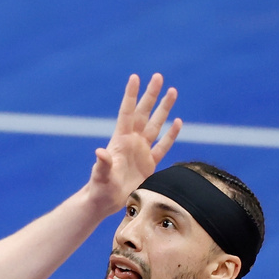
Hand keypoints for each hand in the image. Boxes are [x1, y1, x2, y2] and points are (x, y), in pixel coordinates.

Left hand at [88, 73, 181, 214]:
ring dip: (164, 109)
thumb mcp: (101, 175)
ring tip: (173, 91)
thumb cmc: (100, 188)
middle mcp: (132, 141)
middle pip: (144, 113)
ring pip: (156, 125)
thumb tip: (100, 152)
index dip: (131, 95)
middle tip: (158, 76)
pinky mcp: (149, 164)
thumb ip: (103, 164)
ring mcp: (141, 151)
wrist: (106, 201)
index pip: (127, 112)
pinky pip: (162, 146)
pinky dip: (171, 134)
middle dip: (151, 95)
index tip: (135, 77)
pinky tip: (178, 122)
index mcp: (120, 140)